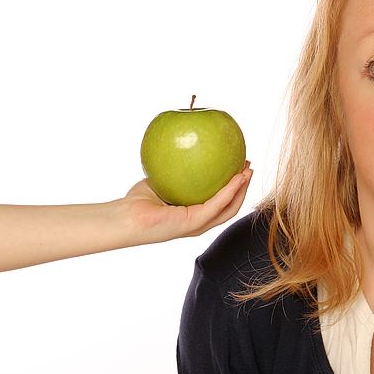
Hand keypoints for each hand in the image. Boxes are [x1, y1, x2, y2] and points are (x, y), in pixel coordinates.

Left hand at [119, 162, 253, 244]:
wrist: (124, 218)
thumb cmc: (136, 202)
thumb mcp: (162, 180)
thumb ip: (175, 169)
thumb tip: (185, 148)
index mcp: (193, 214)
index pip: (220, 201)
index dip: (233, 186)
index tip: (239, 167)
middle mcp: (198, 222)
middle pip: (230, 205)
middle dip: (243, 187)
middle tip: (249, 167)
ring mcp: (197, 225)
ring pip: (229, 207)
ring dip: (242, 189)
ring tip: (249, 171)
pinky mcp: (193, 223)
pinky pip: (217, 204)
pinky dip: (230, 191)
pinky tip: (238, 177)